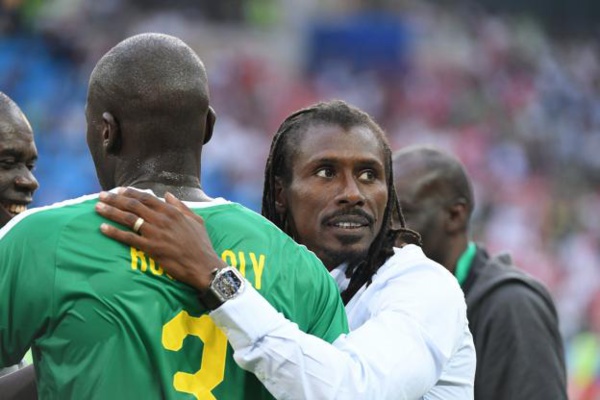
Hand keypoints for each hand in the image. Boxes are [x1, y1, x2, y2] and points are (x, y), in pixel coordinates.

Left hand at [95, 188, 226, 290]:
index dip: (131, 193)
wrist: (203, 265)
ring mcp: (155, 233)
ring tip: (97, 208)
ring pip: (128, 219)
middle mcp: (162, 219)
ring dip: (111, 212)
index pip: (147, 198)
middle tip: (101, 196)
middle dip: (115, 199)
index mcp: (172, 211)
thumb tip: (168, 195)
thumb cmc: (201, 244)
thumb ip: (181, 206)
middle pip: (133, 205)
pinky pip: (128, 238)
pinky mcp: (151, 248)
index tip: (119, 190)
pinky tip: (103, 228)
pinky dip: (114, 232)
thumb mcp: (196, 220)